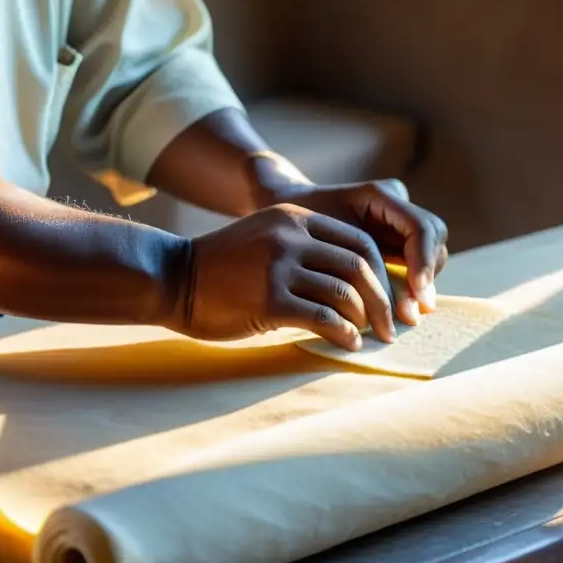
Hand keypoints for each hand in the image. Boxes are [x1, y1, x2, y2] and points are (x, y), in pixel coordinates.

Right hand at [175, 203, 397, 349]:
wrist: (171, 279)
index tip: (388, 298)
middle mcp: (290, 237)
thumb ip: (303, 250)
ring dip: (366, 320)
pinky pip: (322, 318)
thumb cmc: (220, 270)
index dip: (382, 272)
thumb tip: (352, 287)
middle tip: (391, 326)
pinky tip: (347, 344)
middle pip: (359, 266)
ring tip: (370, 337)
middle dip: (382, 300)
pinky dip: (343, 334)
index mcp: (294, 218)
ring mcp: (278, 267)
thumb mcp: (265, 241)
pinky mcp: (267, 299)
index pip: (359, 241)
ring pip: (344, 294)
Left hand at [280, 180, 448, 325]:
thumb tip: (376, 297)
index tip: (417, 292)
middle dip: (426, 274)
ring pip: (431, 252)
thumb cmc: (295, 225)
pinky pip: (416, 262)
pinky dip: (411, 286)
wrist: (282, 211)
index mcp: (379, 195)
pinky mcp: (395, 240)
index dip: (423, 260)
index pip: (421, 227)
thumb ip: (348, 260)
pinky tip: (399, 311)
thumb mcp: (315, 239)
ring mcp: (398, 221)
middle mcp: (395, 204)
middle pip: (434, 238)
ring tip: (405, 316)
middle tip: (412, 313)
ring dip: (422, 284)